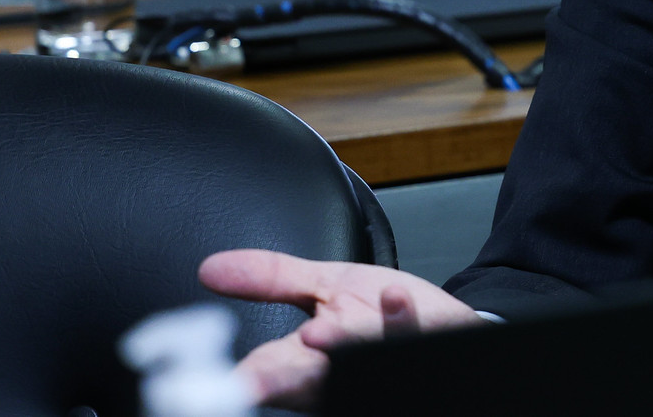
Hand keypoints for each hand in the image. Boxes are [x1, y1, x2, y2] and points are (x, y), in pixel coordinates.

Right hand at [199, 249, 485, 409]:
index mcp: (306, 363)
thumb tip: (210, 268)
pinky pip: (411, 341)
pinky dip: (398, 319)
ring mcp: (381, 364)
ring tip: (316, 333)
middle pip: (304, 382)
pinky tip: (391, 297)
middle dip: (278, 383)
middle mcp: (340, 373)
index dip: (241, 379)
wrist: (443, 320)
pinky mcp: (421, 352)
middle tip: (251, 383)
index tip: (221, 382)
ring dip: (339, 347)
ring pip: (358, 364)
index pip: (263, 373)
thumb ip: (271, 279)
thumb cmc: (378, 312)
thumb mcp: (324, 286)